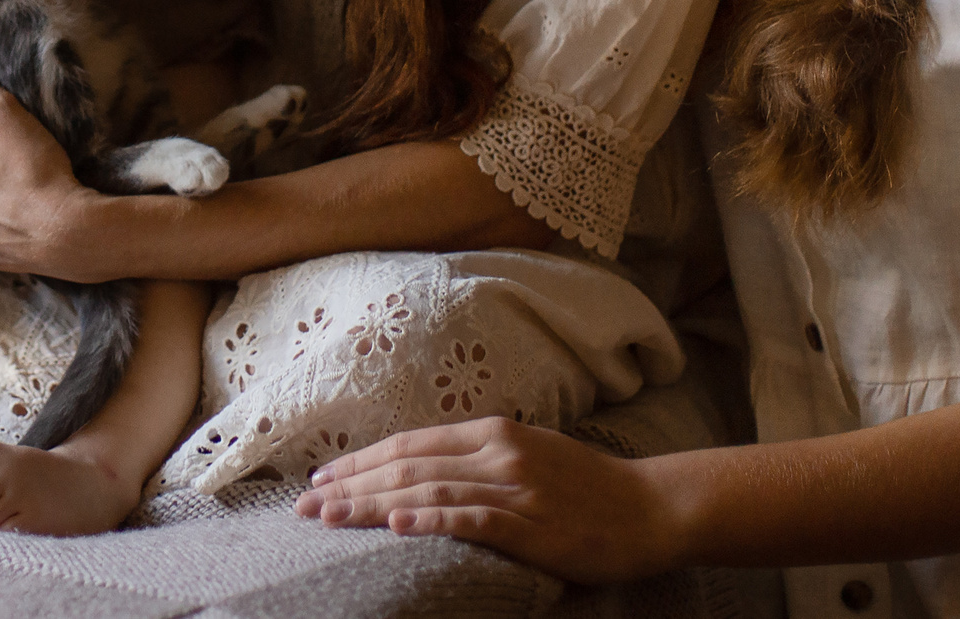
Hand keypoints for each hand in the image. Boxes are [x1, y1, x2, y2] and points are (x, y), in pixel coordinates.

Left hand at [295, 418, 683, 584]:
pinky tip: (397, 528)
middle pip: (408, 465)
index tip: (322, 480)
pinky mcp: (533, 526)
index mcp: (493, 431)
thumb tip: (420, 470)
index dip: (361, 460)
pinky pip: (472, 521)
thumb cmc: (588, 487)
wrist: (652, 508)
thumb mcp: (528, 454)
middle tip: (307, 507)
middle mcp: (497, 452)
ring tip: (332, 519)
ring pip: (428, 491)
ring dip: (374, 505)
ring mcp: (515, 488)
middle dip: (351, 486)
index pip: (410, 442)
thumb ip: (476, 458)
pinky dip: (431, 522)